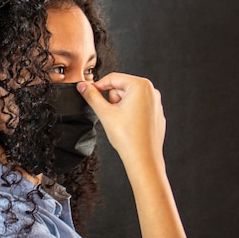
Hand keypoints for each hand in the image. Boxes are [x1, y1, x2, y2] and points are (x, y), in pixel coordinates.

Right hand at [78, 73, 187, 237]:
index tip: (88, 92)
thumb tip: (82, 86)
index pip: (113, 78)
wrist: (143, 159)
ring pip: (129, 99)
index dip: (97, 86)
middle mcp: (151, 91)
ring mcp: (156, 103)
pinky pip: (138, 109)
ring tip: (119, 123)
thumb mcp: (105, 113)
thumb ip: (91, 96)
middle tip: (110, 115)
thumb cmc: (128, 137)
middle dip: (112, 99)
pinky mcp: (156, 115)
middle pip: (121, 88)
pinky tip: (128, 127)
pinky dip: (130, 115)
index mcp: (140, 86)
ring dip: (119, 107)